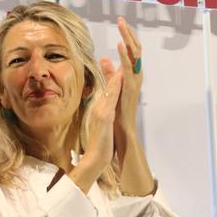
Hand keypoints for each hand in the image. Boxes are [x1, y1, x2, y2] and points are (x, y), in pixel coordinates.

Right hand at [77, 67, 122, 181]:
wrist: (95, 158)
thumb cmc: (100, 143)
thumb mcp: (104, 126)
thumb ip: (105, 115)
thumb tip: (108, 108)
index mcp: (101, 109)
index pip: (108, 90)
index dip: (114, 77)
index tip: (119, 65)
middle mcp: (100, 108)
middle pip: (108, 87)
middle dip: (114, 72)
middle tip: (121, 57)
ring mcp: (101, 112)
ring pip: (109, 91)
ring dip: (115, 77)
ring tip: (122, 65)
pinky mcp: (104, 118)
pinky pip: (110, 101)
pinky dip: (114, 90)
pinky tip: (119, 82)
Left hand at [99, 17, 141, 133]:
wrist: (121, 126)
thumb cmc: (117, 108)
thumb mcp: (112, 85)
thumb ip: (109, 72)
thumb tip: (103, 58)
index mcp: (133, 73)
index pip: (132, 50)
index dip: (128, 36)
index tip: (122, 22)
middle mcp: (136, 74)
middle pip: (135, 48)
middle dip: (128, 33)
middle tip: (121, 19)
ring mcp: (135, 79)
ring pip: (134, 54)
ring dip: (127, 38)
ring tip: (121, 25)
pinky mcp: (131, 86)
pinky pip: (128, 67)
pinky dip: (124, 55)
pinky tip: (119, 44)